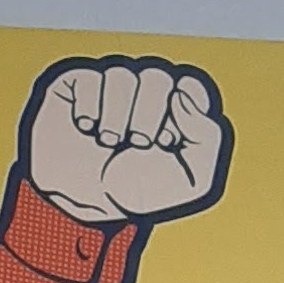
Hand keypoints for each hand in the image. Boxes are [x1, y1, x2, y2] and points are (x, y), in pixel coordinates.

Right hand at [22, 60, 229, 227]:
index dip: (183, 110)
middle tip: (138, 144)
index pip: (189, 85)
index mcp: (175, 108)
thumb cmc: (136, 192)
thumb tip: (182, 95)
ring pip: (122, 75)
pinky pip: (88, 78)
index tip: (168, 142)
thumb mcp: (191, 181)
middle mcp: (143, 92)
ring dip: (117, 113)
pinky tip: (86, 127)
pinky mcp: (77, 87)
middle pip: (157, 76)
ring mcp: (109, 87)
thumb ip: (206, 138)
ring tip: (108, 141)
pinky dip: (89, 105)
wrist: (83, 208)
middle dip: (149, 114)